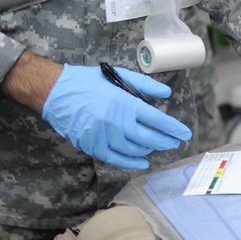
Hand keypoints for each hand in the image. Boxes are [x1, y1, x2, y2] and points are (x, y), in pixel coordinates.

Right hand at [42, 64, 191, 169]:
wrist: (55, 92)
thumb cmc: (88, 82)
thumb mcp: (119, 76)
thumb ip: (145, 86)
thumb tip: (166, 94)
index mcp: (125, 104)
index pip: (157, 120)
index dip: (174, 129)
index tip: (185, 133)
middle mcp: (117, 123)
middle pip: (149, 139)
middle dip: (166, 142)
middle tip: (174, 142)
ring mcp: (104, 137)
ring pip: (135, 151)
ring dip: (149, 150)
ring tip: (156, 146)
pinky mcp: (93, 146)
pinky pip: (117, 159)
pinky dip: (131, 163)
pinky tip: (142, 162)